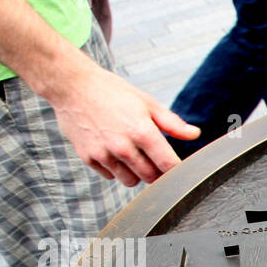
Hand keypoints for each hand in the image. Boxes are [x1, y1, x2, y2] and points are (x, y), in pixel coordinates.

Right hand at [44, 61, 199, 185]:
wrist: (71, 85)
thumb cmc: (111, 92)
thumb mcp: (147, 102)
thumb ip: (172, 123)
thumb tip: (194, 134)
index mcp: (142, 131)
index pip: (169, 166)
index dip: (177, 170)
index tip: (179, 169)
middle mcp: (123, 146)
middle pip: (151, 178)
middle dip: (157, 172)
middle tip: (154, 158)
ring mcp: (104, 154)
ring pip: (131, 181)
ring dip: (136, 173)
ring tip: (132, 153)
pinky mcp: (89, 158)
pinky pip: (110, 176)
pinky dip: (115, 169)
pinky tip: (113, 151)